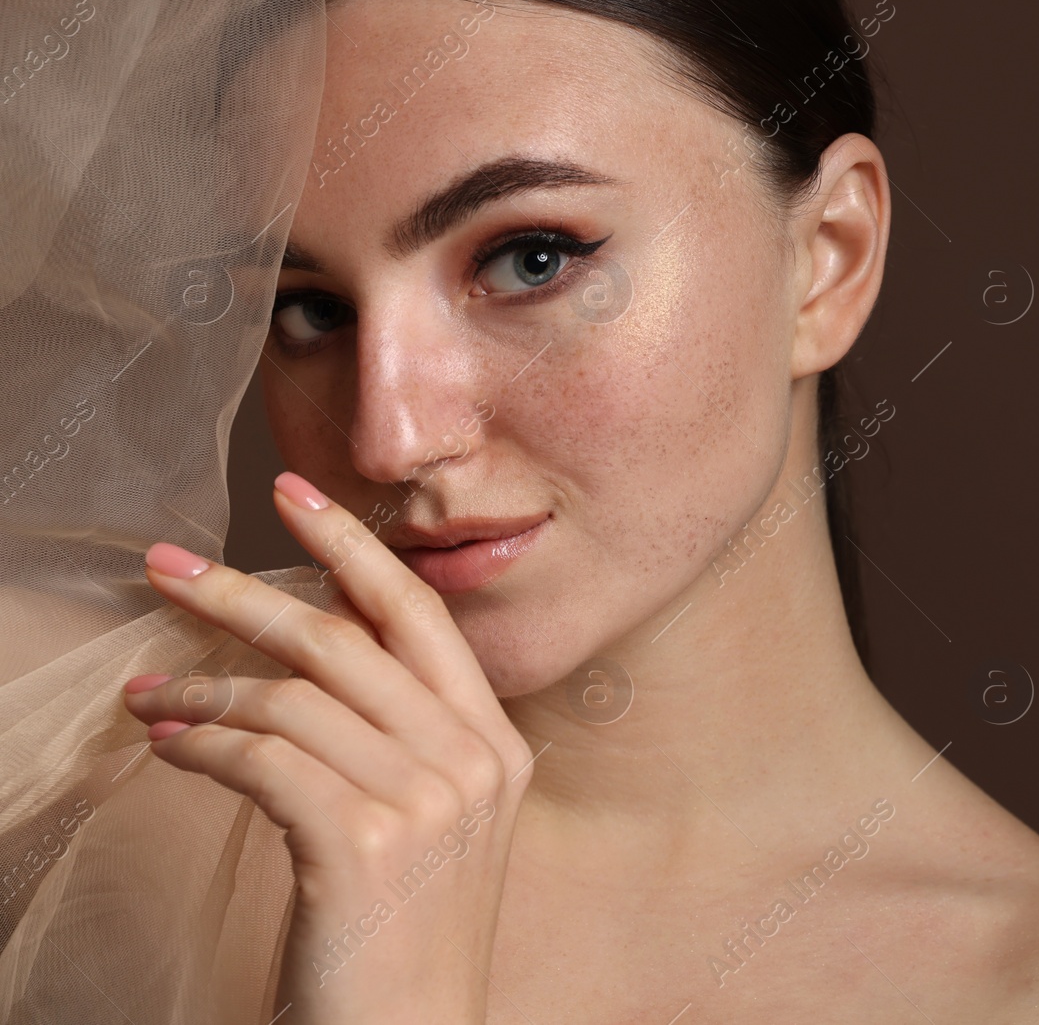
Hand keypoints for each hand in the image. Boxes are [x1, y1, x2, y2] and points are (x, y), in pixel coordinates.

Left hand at [122, 472, 533, 1024]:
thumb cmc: (406, 935)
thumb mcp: (434, 823)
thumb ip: (401, 738)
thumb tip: (307, 654)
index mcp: (497, 744)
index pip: (420, 616)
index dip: (353, 548)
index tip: (291, 495)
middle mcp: (472, 759)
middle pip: (344, 639)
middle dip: (246, 593)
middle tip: (168, 565)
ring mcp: (424, 801)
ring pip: (290, 700)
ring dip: (201, 689)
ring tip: (148, 695)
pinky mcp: (361, 845)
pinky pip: (261, 760)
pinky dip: (201, 744)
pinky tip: (168, 745)